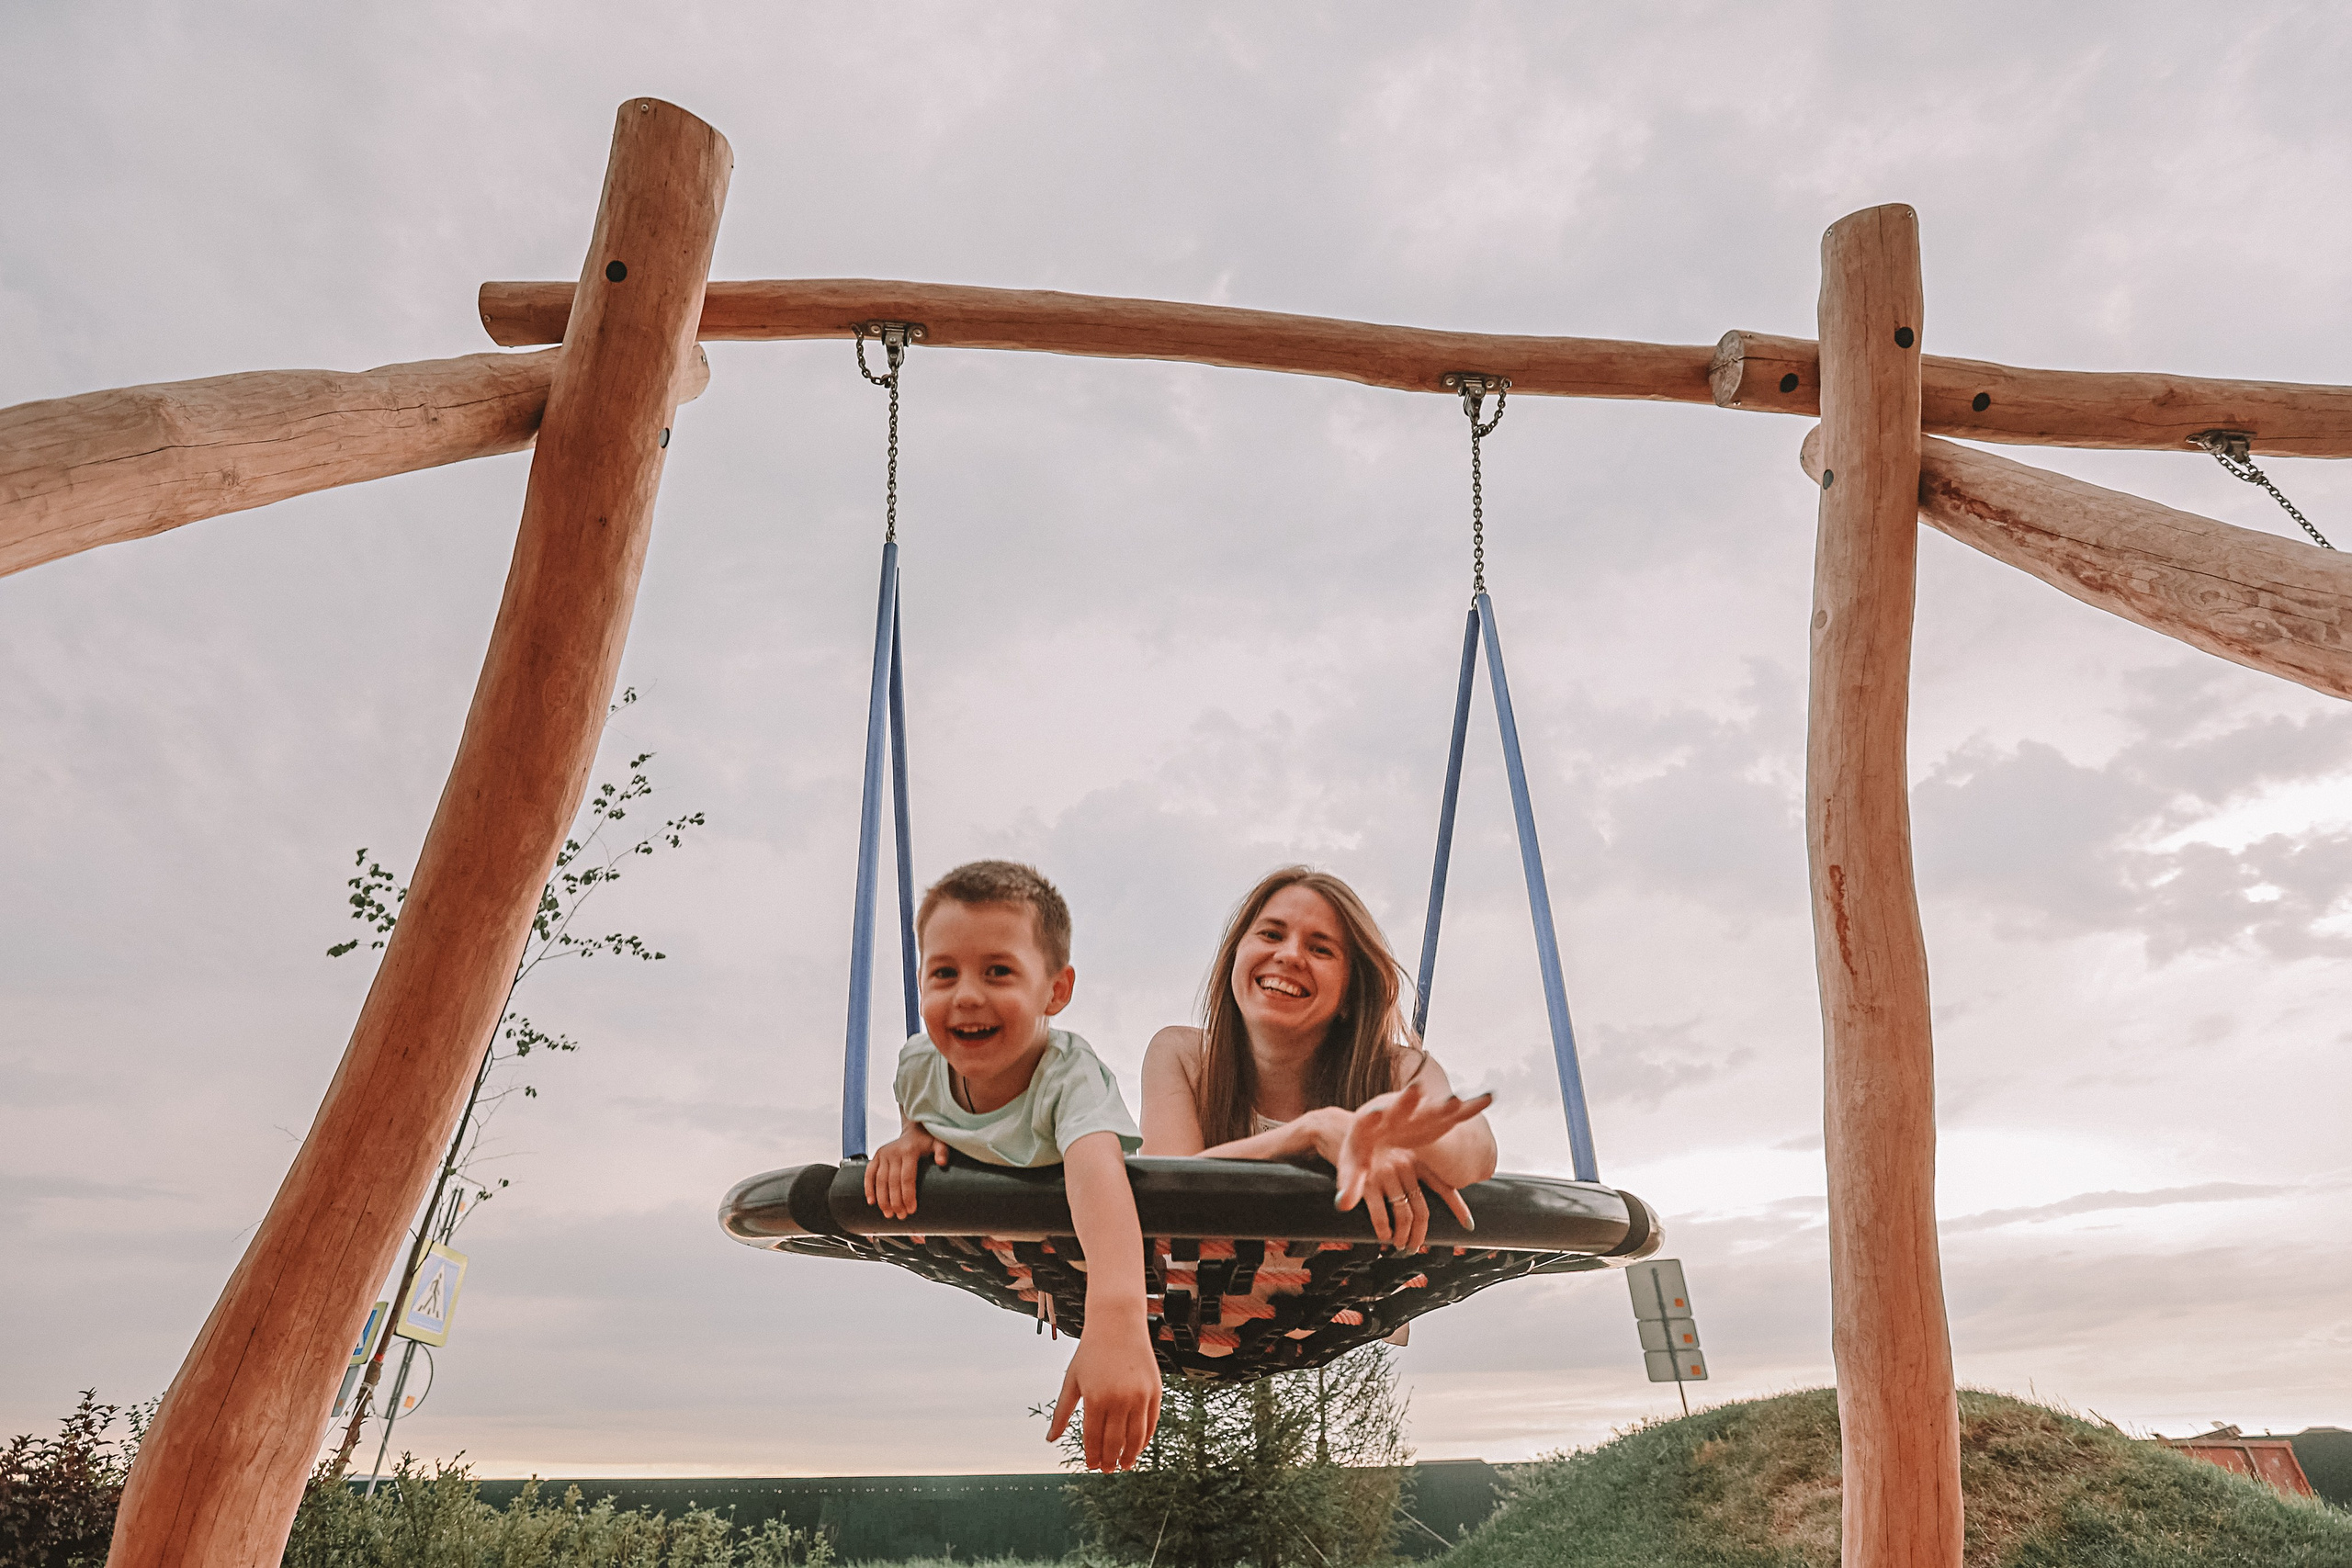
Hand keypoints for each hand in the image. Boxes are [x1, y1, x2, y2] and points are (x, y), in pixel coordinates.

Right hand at [863, 1124, 947, 1218]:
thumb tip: (942, 1163)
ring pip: (879, 1181)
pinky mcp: (876, 1156)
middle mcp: (894, 1152)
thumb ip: (942, 1151)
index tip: (911, 1210)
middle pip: (892, 1182)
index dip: (908, 1196)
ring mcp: (883, 1154)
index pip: (907, 1178)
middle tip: (900, 1216)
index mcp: (909, 1151)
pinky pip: (869, 1174)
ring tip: (888, 1214)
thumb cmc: (928, 1140)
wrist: (914, 1129)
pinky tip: (871, 1202)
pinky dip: (868, 1188)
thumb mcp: (939, 1143)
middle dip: (895, 1202)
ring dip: (882, 1199)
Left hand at [1047, 1316, 1161, 1470]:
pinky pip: (1151, 1423)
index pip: (1094, 1438)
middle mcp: (1120, 1399)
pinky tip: (1138, 1446)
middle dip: (1109, 1460)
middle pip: (1115, 1442)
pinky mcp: (1155, 1391)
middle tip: (1106, 1470)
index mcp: (1096, 1398)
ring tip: (1123, 1465)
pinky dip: (1145, 1439)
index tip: (1091, 1466)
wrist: (1118, 1323)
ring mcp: (1140, 1396)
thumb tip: (1050, 1439)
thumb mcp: (1072, 1381)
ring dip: (1130, 1455)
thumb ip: (1062, 1413)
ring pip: (1136, 1438)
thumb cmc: (1090, 1352)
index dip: (1092, 1456)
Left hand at [1335, 1083, 1492, 1247]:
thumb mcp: (1352, 1166)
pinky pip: (1455, 1113)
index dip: (1372, 1117)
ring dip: (1445, 1105)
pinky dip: (1471, 1107)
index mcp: (1368, 1123)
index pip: (1368, 1119)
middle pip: (1401, 1106)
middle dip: (1409, 1100)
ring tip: (1457, 1101)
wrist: (1373, 1128)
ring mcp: (1415, 1113)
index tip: (1375, 1112)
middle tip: (1415, 1090)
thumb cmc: (1361, 1148)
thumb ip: (1350, 1184)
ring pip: (1432, 1108)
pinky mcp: (1433, 1118)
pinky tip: (1488, 1098)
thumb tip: (1341, 1205)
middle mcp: (1393, 1112)